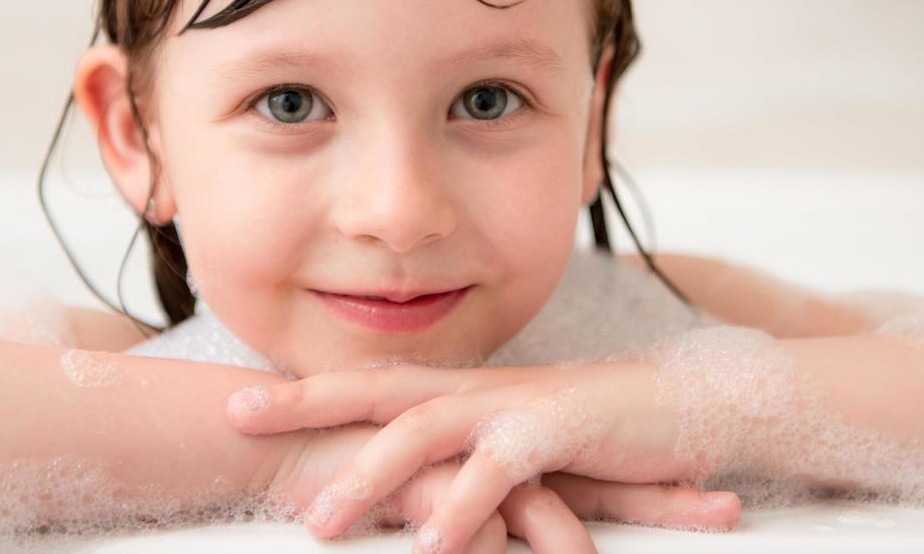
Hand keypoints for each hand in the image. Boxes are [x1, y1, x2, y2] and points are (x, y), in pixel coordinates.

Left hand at [231, 360, 737, 552]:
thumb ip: (467, 458)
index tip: (240, 403)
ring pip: (425, 433)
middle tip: (237, 419)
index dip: (305, 393)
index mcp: (464, 391)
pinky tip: (435, 545)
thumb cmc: (598, 433)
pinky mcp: (557, 432)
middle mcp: (479, 390)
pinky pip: (501, 471)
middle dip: (305, 404)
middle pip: (376, 391)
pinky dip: (466, 506)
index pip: (370, 386)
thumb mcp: (519, 444)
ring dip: (370, 476)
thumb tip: (415, 493)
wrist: (686, 403)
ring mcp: (515, 407)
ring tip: (321, 523)